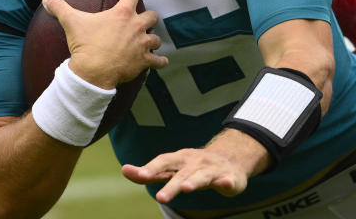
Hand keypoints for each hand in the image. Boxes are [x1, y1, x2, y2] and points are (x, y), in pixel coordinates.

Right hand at [42, 0, 167, 88]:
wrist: (93, 72)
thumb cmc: (85, 45)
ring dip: (152, 40)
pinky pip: (158, 60)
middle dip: (149, 17)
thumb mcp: (72, 22)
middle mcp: (136, 26)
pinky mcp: (144, 61)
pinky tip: (161, 62)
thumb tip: (46, 0)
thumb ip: (60, 8)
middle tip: (143, 20)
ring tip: (149, 42)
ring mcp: (142, 44)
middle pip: (152, 16)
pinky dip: (159, 61)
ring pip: (156, 39)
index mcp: (122, 13)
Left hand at [121, 129, 268, 202]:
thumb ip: (150, 172)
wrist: (231, 158)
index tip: (139, 174)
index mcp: (180, 160)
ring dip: (195, 181)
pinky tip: (224, 184)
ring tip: (186, 188)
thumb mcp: (172, 168)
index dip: (152, 168)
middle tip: (160, 198)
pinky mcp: (229, 178)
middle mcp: (195, 162)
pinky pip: (228, 180)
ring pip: (203, 177)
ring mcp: (213, 170)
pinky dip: (226, 182)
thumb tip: (124, 170)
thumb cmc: (194, 166)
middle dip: (171, 185)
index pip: (164, 163)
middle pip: (181, 174)